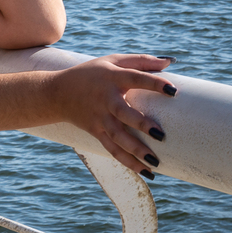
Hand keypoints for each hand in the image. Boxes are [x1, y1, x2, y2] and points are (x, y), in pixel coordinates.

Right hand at [52, 54, 175, 176]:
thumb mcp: (113, 60)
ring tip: (155, 163)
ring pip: (118, 137)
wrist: (58, 93)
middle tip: (161, 135)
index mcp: (113, 77)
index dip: (154, 83)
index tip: (173, 91)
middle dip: (141, 124)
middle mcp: (106, 99)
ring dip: (135, 151)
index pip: (135, 78)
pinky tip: (145, 172)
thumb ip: (142, 61)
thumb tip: (170, 62)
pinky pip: (112, 149)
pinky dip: (127, 162)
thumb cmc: (91, 73)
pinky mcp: (96, 131)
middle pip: (124, 113)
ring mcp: (100, 118)